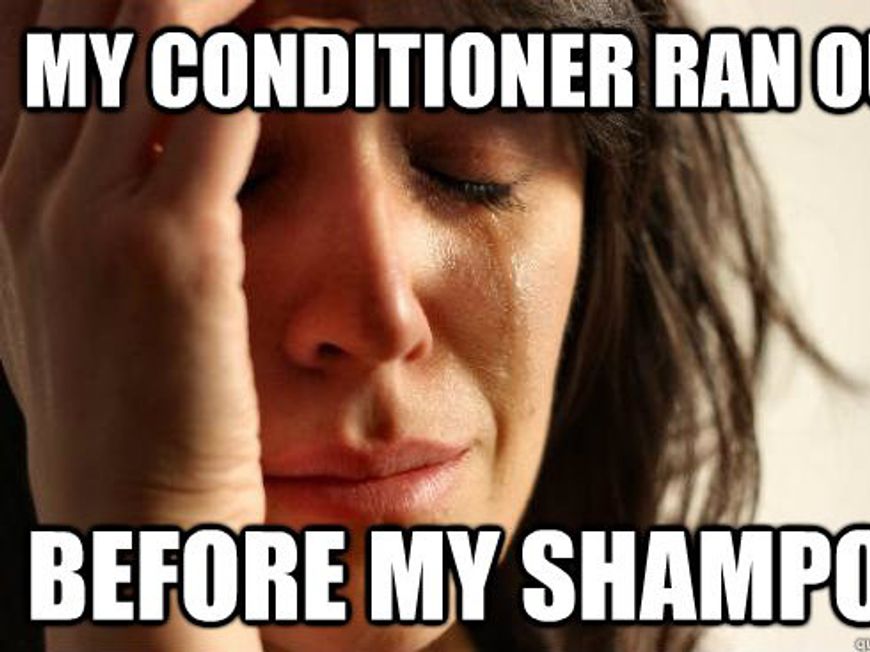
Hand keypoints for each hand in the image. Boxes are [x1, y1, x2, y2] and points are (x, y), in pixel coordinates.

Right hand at [1, 1, 263, 648]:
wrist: (133, 522)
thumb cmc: (126, 417)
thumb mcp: (74, 306)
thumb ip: (84, 217)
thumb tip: (136, 150)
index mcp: (13, 193)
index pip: (40, 28)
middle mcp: (35, 184)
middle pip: (91, 6)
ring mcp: (93, 212)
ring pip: (152, 26)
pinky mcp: (171, 247)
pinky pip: (221, 98)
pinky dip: (271, 54)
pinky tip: (320, 42)